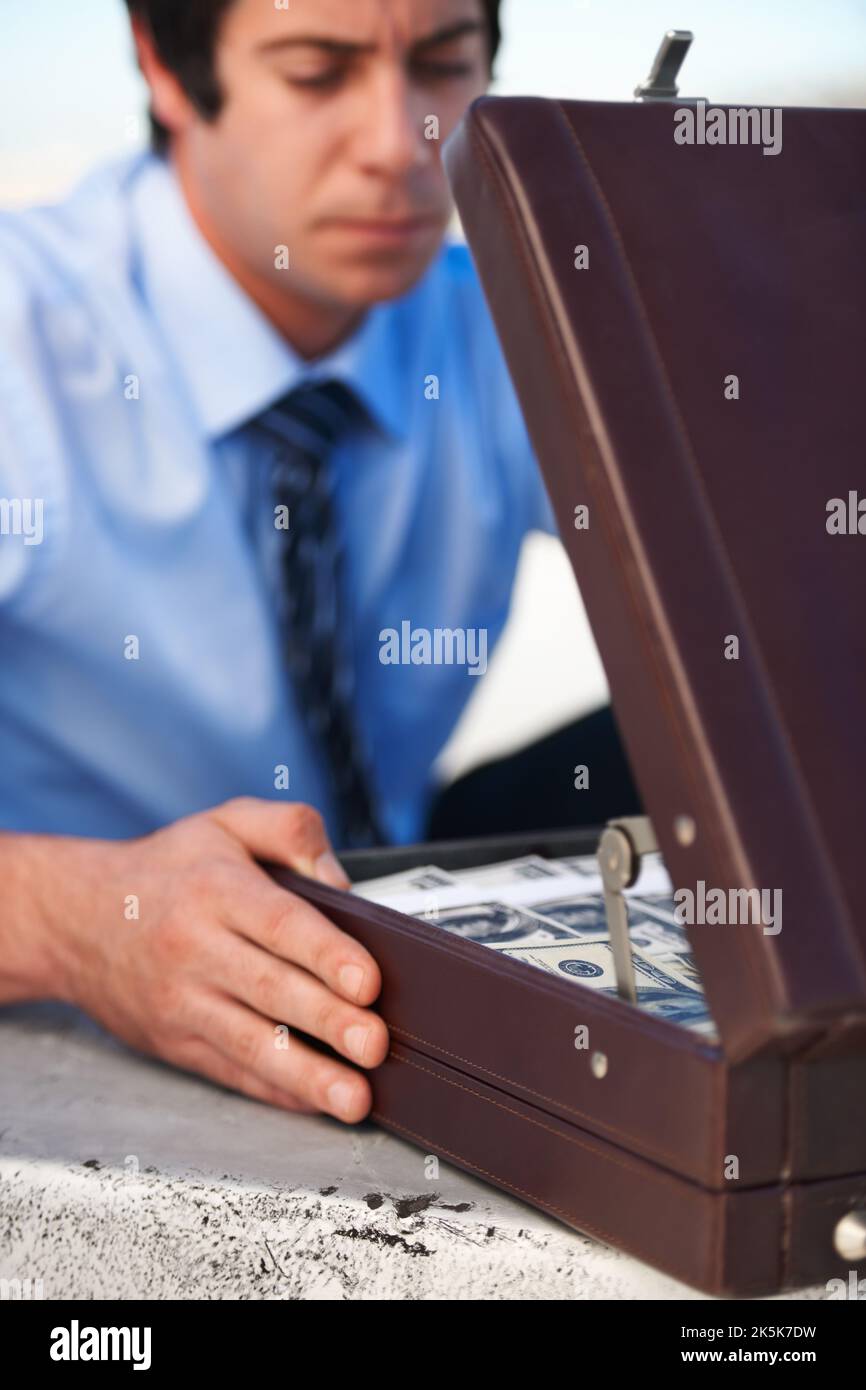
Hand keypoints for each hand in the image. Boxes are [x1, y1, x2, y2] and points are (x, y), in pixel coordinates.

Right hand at [49, 798, 388, 1121]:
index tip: (368, 981)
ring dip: (306, 1074)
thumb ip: (292, 831)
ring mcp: (182, 1002)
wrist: (75, 917)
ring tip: (353, 1096)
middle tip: (374, 1043)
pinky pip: (230, 1072)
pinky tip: (314, 1102)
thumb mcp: (227, 822)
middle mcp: (196, 947)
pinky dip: (275, 1091)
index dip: (327, 954)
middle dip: (327, 1021)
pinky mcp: (175, 1043)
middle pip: (271, 989)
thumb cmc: (166, 871)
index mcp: (216, 890)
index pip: (279, 923)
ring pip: (250, 1043)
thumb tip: (340, 882)